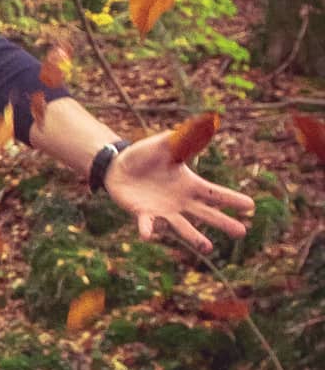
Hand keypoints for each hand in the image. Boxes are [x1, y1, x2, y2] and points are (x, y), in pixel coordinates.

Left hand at [104, 132, 253, 252]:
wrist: (118, 167)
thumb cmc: (145, 154)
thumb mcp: (164, 144)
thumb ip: (183, 138)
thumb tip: (206, 121)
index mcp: (189, 184)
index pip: (214, 192)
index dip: (231, 199)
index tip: (251, 205)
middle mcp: (180, 200)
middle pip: (206, 213)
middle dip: (223, 222)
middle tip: (241, 232)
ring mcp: (163, 210)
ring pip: (182, 226)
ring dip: (194, 237)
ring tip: (207, 248)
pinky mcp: (143, 214)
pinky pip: (147, 223)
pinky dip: (147, 229)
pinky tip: (147, 235)